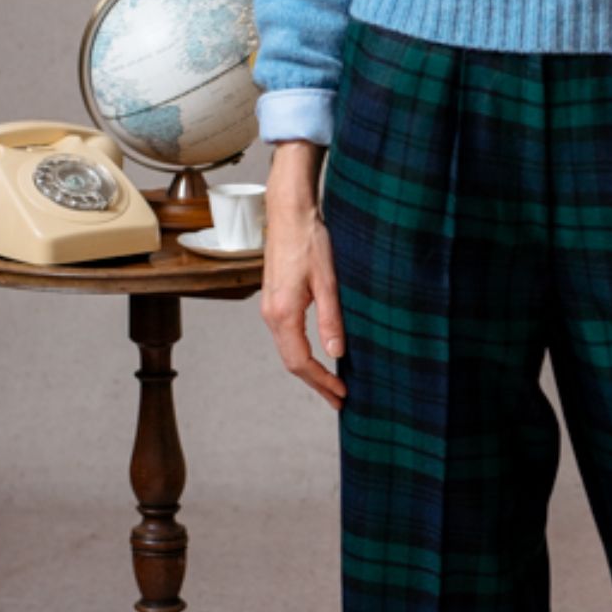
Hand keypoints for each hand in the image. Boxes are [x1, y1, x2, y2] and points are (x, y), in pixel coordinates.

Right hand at [260, 143, 346, 411]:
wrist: (289, 212)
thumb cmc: (309, 240)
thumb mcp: (328, 281)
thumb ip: (331, 319)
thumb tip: (337, 354)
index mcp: (283, 313)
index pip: (300, 362)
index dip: (321, 382)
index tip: (341, 395)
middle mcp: (270, 314)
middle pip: (291, 361)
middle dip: (315, 382)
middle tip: (338, 398)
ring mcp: (269, 307)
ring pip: (287, 349)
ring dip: (308, 369)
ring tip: (330, 382)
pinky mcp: (274, 298)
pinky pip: (285, 335)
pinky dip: (300, 351)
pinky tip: (316, 353)